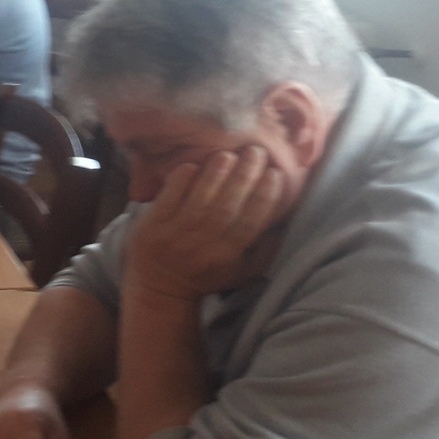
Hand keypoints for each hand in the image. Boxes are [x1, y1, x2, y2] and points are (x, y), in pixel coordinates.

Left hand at [126, 146, 291, 300]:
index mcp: (227, 256)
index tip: (276, 174)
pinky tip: (193, 164)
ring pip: (199, 201)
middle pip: (227, 208)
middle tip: (256, 151)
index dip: (264, 198)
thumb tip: (287, 219)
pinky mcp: (151, 226)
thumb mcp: (243, 271)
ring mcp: (174, 236)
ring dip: (215, 175)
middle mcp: (202, 246)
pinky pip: (167, 199)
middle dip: (244, 178)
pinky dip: (181, 181)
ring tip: (228, 154)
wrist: (159, 286)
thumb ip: (265, 249)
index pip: (250, 224)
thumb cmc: (208, 274)